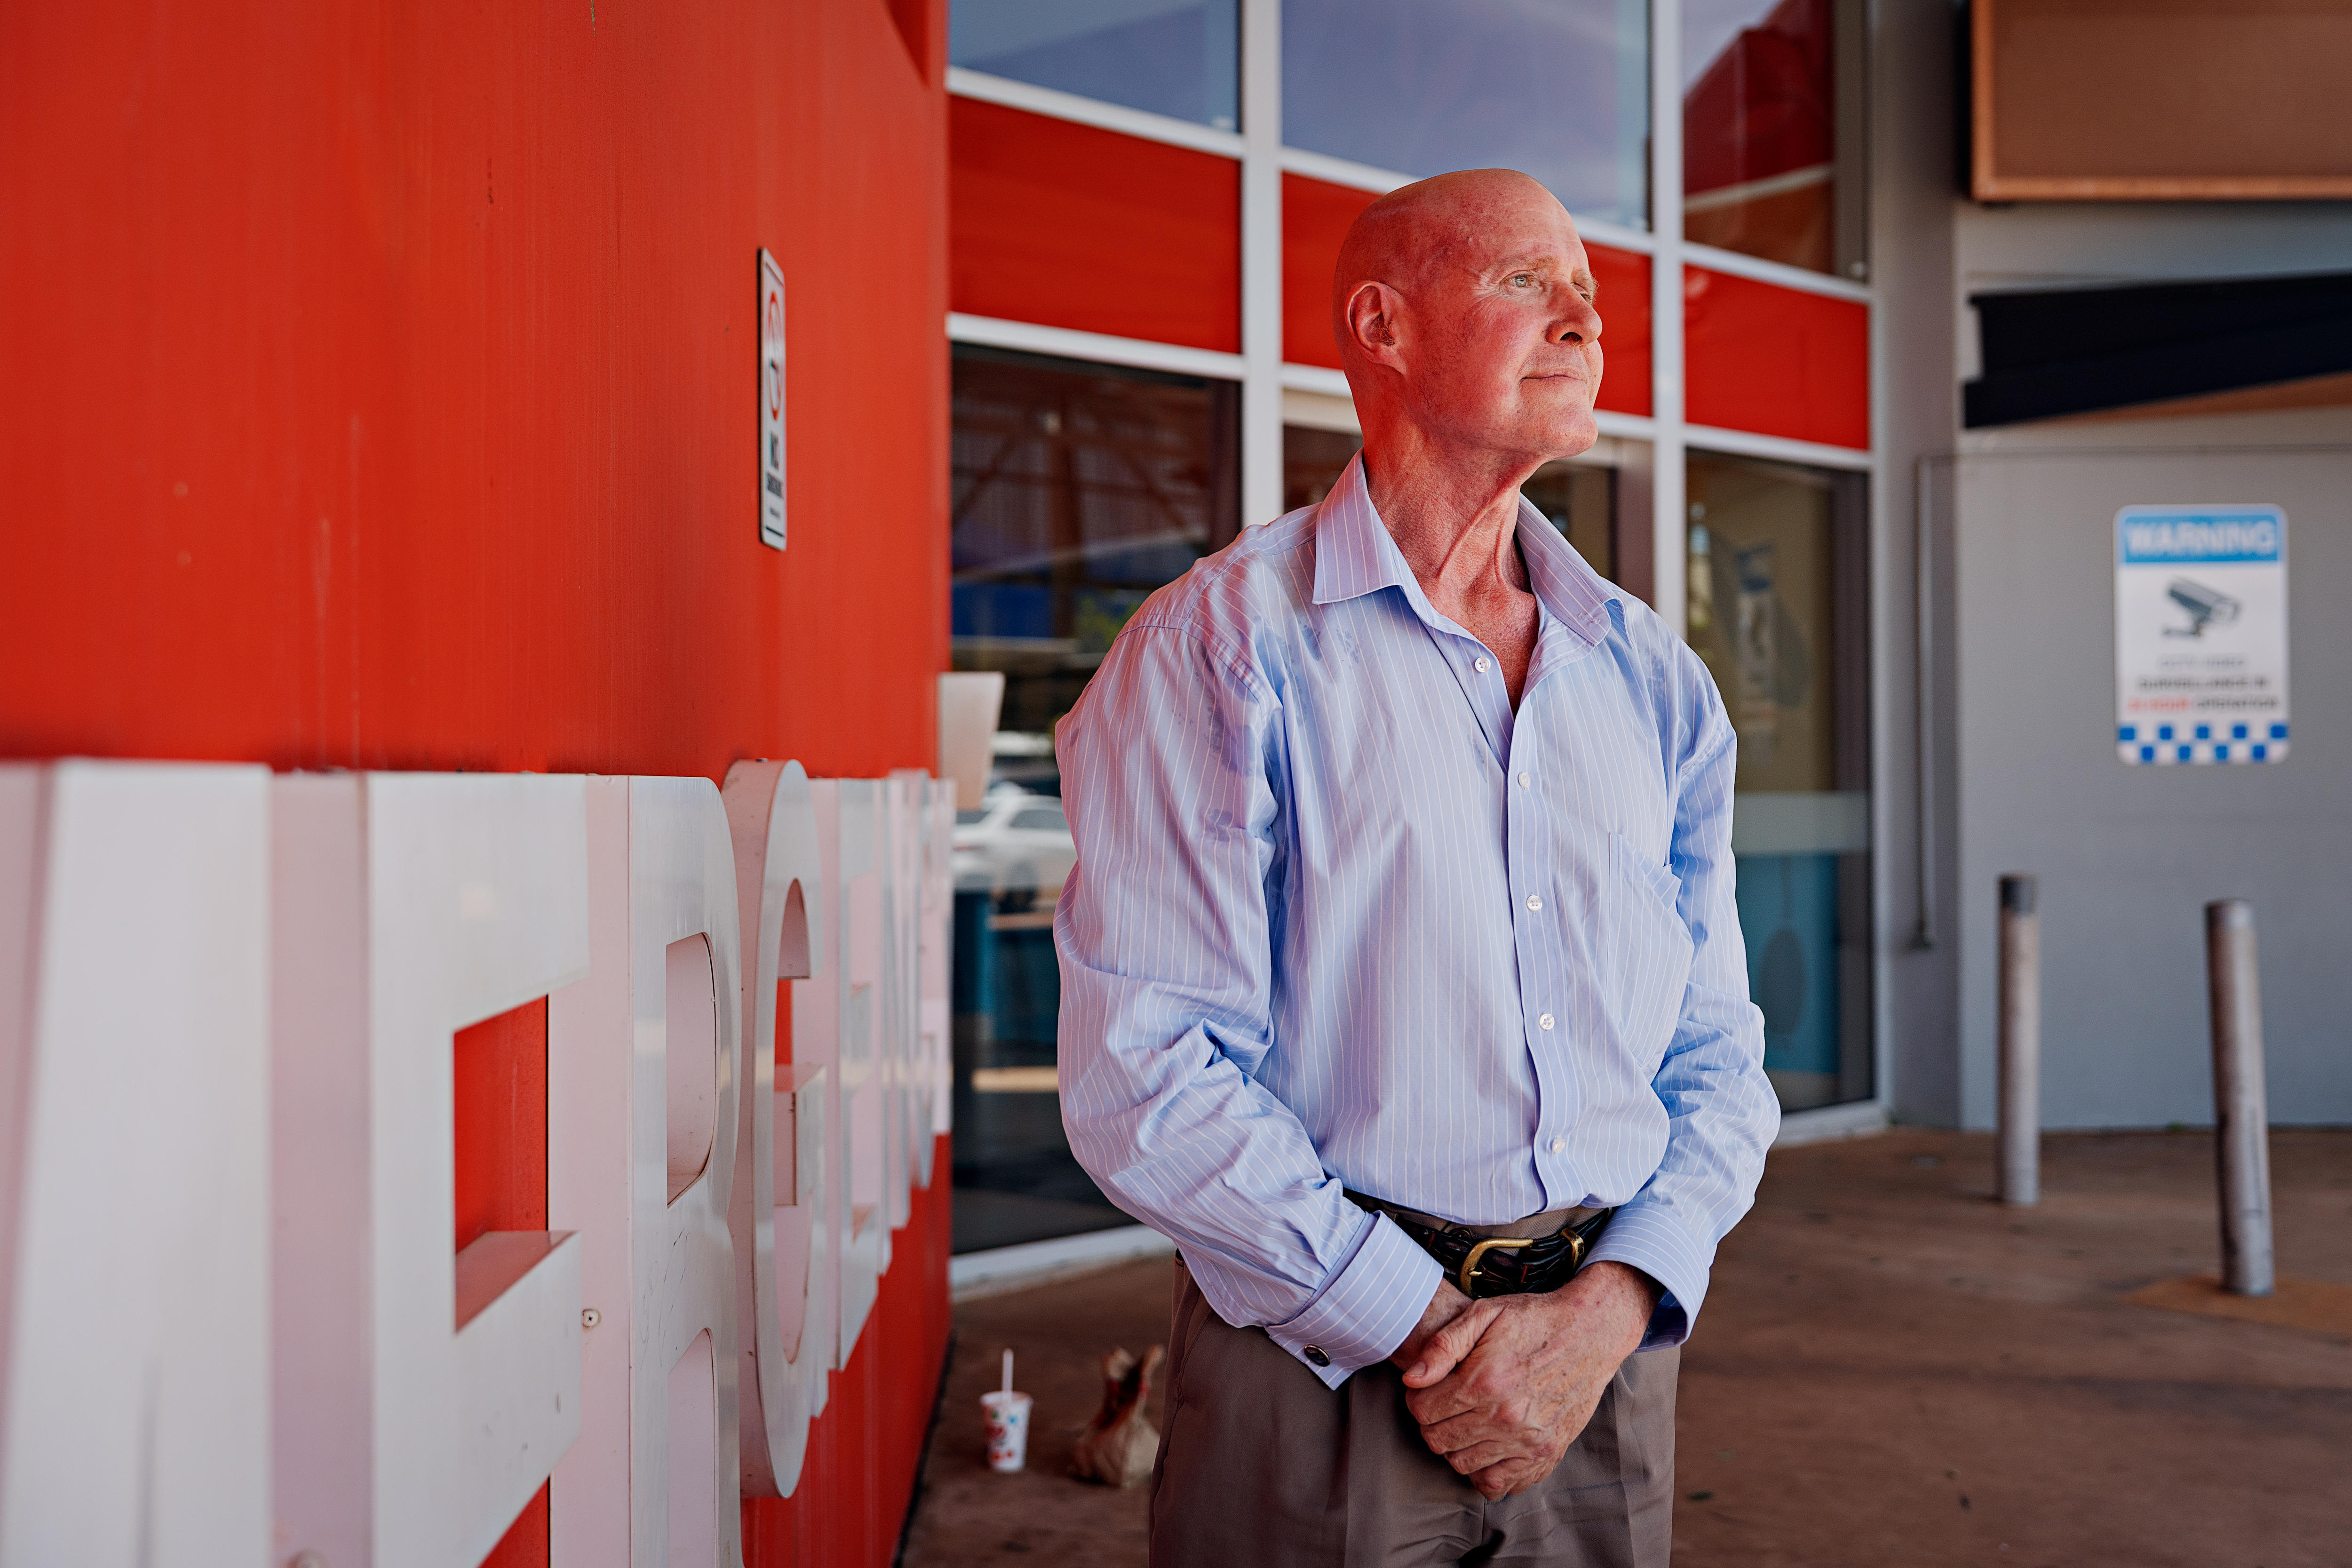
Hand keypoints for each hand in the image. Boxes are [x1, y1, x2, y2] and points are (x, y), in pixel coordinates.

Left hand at [1397, 1261, 1659, 1499]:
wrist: (1590, 1333)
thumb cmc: (1533, 1320)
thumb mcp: (1485, 1314)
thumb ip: (1443, 1346)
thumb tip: (1411, 1379)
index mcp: (1484, 1380)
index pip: (1422, 1412)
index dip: (1418, 1399)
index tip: (1430, 1388)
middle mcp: (1505, 1417)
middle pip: (1438, 1442)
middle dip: (1434, 1423)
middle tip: (1448, 1403)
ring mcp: (1528, 1441)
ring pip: (1463, 1465)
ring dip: (1457, 1445)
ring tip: (1469, 1420)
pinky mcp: (1546, 1454)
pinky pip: (1498, 1484)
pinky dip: (1485, 1470)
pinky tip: (1488, 1444)